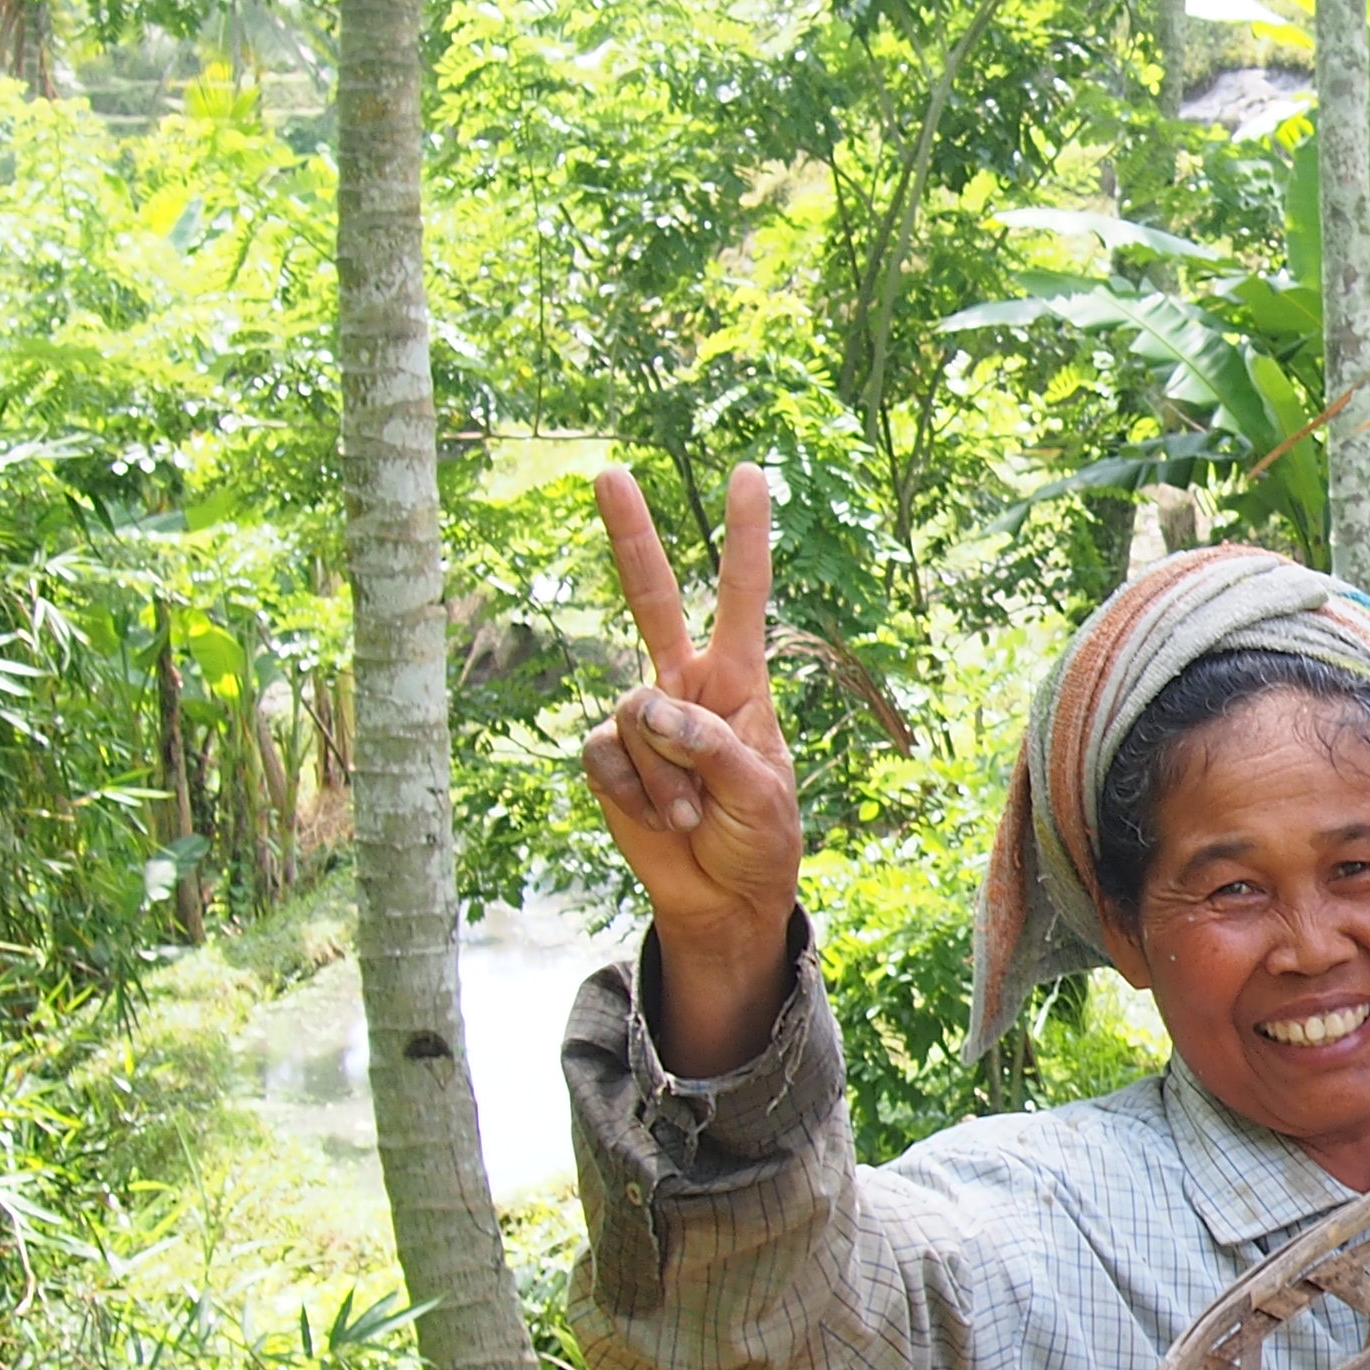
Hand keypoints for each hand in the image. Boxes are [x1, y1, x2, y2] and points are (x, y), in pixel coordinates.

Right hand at [581, 464, 800, 1070]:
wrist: (722, 898)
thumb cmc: (761, 838)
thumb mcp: (761, 794)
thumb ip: (712, 746)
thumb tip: (650, 709)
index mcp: (739, 682)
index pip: (743, 597)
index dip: (746, 538)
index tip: (749, 473)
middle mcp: (685, 687)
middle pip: (652, 599)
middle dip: (630, 537)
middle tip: (608, 472)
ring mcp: (642, 721)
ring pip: (637, 714)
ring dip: (668, 776)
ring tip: (697, 816)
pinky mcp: (608, 757)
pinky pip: (610, 757)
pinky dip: (641, 795)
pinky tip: (665, 823)